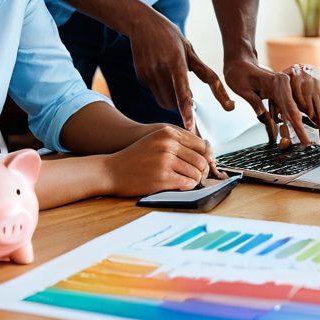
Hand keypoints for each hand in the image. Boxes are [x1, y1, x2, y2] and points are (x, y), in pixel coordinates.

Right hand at [99, 125, 215, 195]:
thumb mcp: (156, 141)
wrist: (112, 170)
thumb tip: (207, 152)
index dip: (206, 156)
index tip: (203, 164)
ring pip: (196, 172)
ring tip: (188, 181)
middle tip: (198, 176)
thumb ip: (178, 142)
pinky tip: (181, 186)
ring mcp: (165, 161)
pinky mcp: (162, 178)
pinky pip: (187, 183)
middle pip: (201, 159)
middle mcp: (168, 144)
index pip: (200, 144)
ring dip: (195, 180)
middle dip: (202, 170)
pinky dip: (188, 186)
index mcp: (168, 133)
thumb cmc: (136, 157)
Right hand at [127, 5, 233, 131]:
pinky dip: (160, 89)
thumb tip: (202, 93)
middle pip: (173, 102)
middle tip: (188, 99)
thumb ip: (198, 69)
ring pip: (163, 102)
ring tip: (172, 80)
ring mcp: (148, 73)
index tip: (189, 125)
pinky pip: (154, 92)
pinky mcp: (141, 76)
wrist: (142, 23)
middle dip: (182, 106)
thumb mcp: (189, 48)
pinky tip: (159, 71)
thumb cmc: (171, 36)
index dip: (186, 110)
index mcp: (177, 61)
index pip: (183, 91)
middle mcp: (161, 68)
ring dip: (172, 101)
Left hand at [224, 59, 319, 152]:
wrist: (239, 62)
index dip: (296, 123)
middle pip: (293, 110)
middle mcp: (283, 84)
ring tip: (304, 140)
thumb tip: (263, 118)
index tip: (303, 136)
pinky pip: (285, 109)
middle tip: (307, 143)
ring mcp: (282, 89)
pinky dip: (289, 121)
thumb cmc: (239, 73)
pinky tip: (294, 131)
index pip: (289, 105)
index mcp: (277, 81)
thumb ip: (254, 102)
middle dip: (300, 128)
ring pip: (291, 111)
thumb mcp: (242, 88)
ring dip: (297, 126)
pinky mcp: (278, 94)